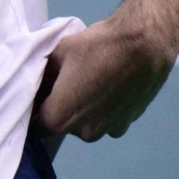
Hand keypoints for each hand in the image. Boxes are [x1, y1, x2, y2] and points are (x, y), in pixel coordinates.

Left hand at [33, 12, 178, 142]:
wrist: (144, 45)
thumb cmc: (95, 48)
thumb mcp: (56, 54)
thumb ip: (42, 76)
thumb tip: (37, 84)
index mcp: (60, 119)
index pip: (36, 125)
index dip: (33, 110)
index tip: (37, 95)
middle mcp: (84, 133)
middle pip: (62, 124)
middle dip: (58, 107)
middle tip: (62, 82)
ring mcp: (109, 131)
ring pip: (85, 122)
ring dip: (82, 108)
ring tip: (88, 82)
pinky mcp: (128, 123)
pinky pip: (106, 119)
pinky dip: (103, 108)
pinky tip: (107, 86)